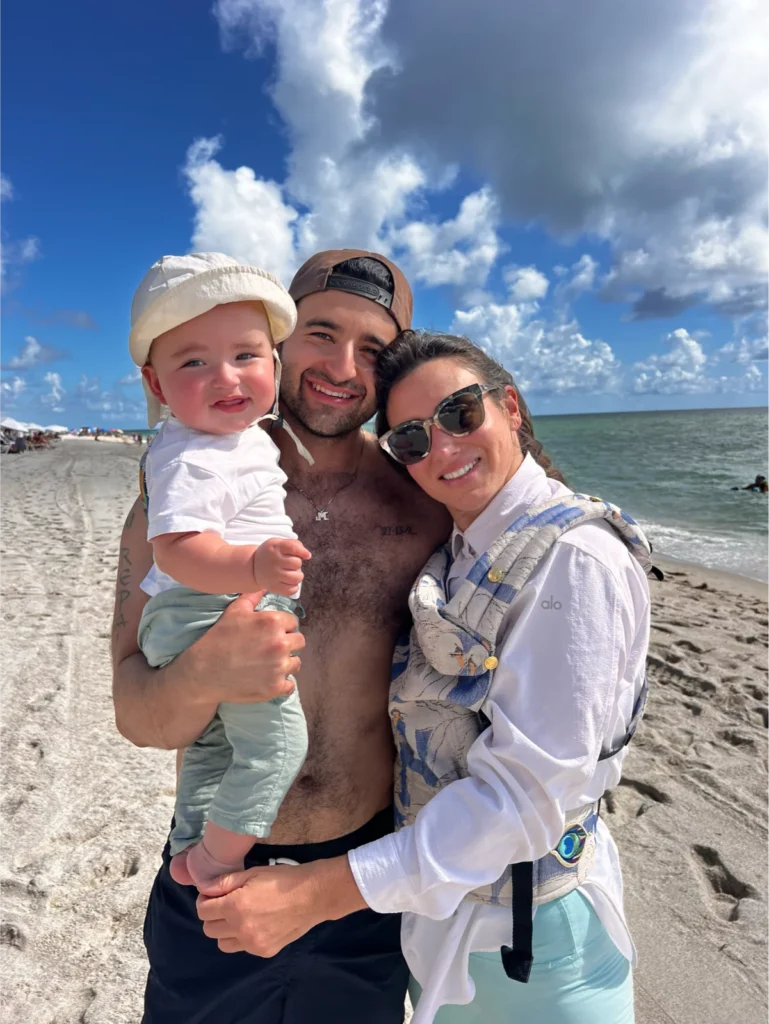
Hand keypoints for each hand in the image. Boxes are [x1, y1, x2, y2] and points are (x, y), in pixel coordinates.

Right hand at [188, 592, 305, 704]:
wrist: (202, 672)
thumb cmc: (218, 639)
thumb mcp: (234, 612)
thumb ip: (252, 597)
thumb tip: (264, 585)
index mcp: (273, 622)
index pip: (292, 622)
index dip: (282, 627)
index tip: (271, 633)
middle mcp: (280, 644)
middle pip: (299, 642)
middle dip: (287, 643)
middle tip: (271, 648)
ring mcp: (279, 668)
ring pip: (296, 663)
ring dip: (286, 663)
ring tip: (270, 664)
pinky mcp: (274, 687)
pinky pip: (290, 685)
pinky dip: (282, 683)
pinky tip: (269, 679)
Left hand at [195, 856, 366, 955]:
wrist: (312, 896)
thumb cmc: (281, 879)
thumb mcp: (252, 873)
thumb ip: (224, 883)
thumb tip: (204, 889)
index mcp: (234, 907)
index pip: (203, 911)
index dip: (205, 900)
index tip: (213, 895)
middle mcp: (240, 929)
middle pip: (208, 929)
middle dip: (213, 915)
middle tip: (225, 904)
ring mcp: (252, 944)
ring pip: (222, 944)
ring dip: (225, 931)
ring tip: (239, 917)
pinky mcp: (264, 952)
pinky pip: (242, 948)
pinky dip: (243, 938)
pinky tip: (256, 924)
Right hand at [252, 538, 310, 596]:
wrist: (253, 566)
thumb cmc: (271, 554)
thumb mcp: (278, 543)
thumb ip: (293, 544)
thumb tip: (307, 555)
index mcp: (275, 547)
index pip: (293, 547)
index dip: (303, 551)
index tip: (306, 555)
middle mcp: (273, 561)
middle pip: (297, 563)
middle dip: (297, 564)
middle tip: (289, 564)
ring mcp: (273, 575)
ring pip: (297, 578)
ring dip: (297, 576)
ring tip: (291, 573)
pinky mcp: (273, 587)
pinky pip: (292, 590)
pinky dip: (294, 587)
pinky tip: (288, 582)